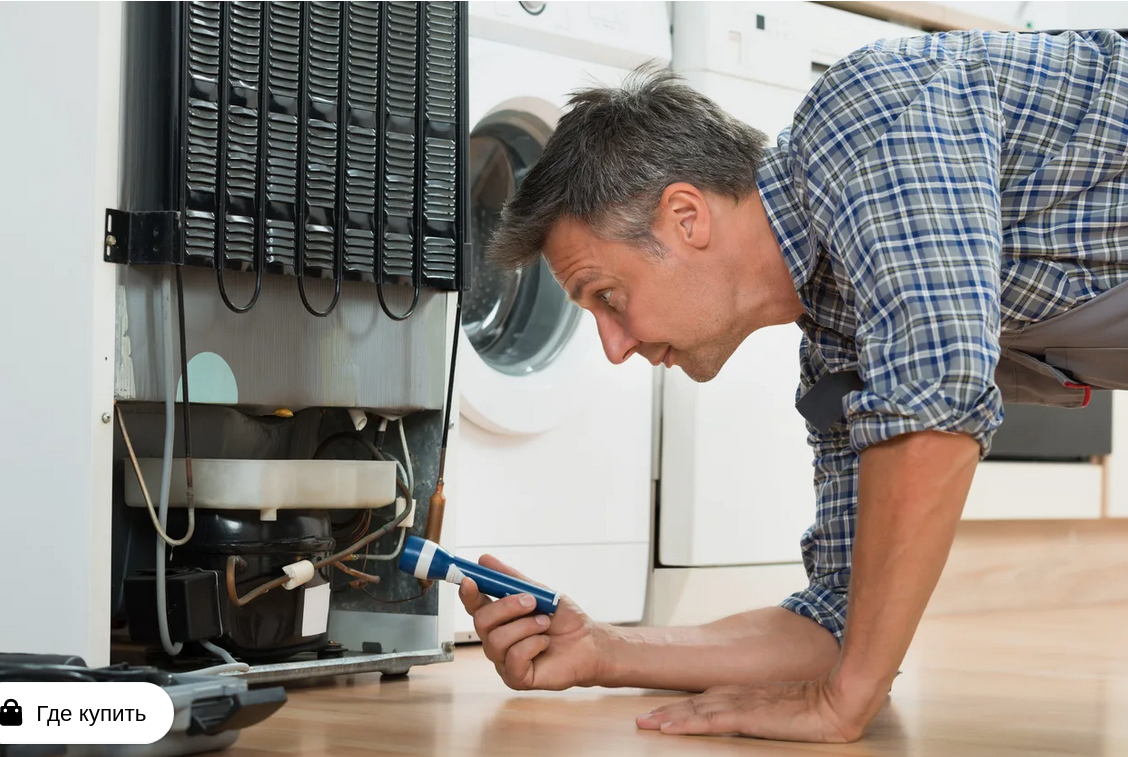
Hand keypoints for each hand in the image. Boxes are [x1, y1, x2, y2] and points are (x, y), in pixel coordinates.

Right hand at [458, 555, 608, 691]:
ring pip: (497, 640)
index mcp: (499, 619)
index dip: (468, 593)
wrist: (588, 642)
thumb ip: (510, 578)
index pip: (474, 606)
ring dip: (526, 626)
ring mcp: (504, 661)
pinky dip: (534, 644)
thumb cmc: (563, 620)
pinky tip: (545, 643)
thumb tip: (484, 560)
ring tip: (545, 623)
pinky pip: (514, 658)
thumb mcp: (539, 592)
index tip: (470, 580)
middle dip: (506, 607)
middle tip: (531, 601)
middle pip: (481, 622)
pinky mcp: (516, 678)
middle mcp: (496, 640)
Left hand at [635, 674, 877, 742]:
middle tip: (641, 719)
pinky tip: (670, 728)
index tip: (662, 712)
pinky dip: (687, 723)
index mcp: (750, 694)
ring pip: (696, 709)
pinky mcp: (749, 716)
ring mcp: (744, 704)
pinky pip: (711, 721)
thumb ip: (773, 710)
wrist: (839, 700)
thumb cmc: (821, 707)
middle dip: (667, 711)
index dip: (684, 705)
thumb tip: (769, 716)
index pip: (708, 698)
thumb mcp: (790, 710)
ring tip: (645, 724)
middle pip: (695, 701)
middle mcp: (741, 695)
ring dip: (669, 717)